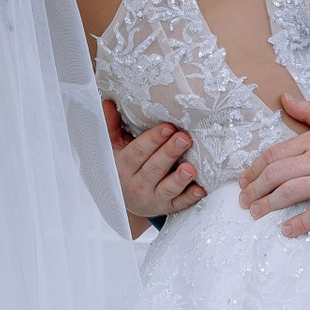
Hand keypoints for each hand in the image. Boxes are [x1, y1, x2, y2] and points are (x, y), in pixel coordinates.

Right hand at [106, 99, 204, 234]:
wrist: (125, 202)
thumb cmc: (123, 168)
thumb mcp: (115, 147)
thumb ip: (112, 125)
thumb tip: (109, 102)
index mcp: (123, 167)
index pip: (137, 152)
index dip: (152, 140)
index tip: (168, 127)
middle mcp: (137, 184)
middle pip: (154, 168)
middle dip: (169, 153)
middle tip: (184, 139)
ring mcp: (153, 198)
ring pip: (167, 189)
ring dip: (179, 179)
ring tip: (190, 168)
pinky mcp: (166, 208)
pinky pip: (179, 204)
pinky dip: (190, 198)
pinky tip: (200, 190)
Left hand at [237, 95, 309, 235]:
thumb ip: (308, 110)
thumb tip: (284, 99)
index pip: (274, 155)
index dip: (254, 169)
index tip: (244, 180)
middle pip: (276, 175)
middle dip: (255, 189)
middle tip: (244, 201)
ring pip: (291, 193)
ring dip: (269, 205)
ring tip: (256, 214)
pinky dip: (300, 223)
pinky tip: (287, 229)